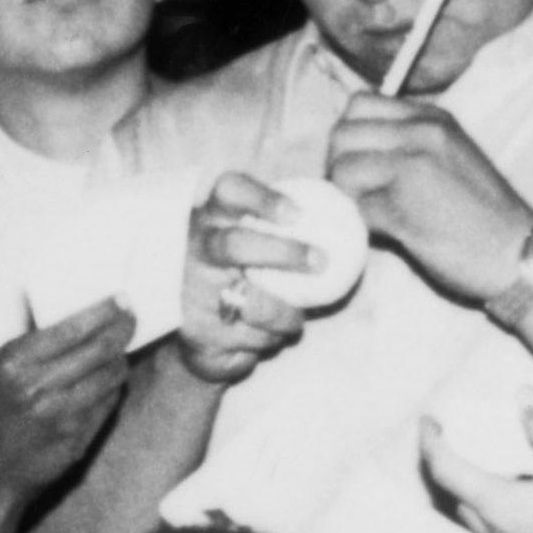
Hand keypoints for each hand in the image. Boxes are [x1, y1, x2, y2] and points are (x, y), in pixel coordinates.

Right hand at [0, 301, 139, 505]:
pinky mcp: (78, 438)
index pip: (72, 328)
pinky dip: (113, 388)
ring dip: (120, 359)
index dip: (104, 311)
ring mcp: (61, 415)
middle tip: (132, 319)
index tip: (121, 301)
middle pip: (99, 349)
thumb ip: (27, 340)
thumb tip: (48, 305)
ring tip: (118, 351)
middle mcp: (38, 388)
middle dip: (122, 329)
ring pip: (111, 375)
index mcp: (14, 364)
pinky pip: (109, 402)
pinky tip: (108, 381)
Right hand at [178, 173, 314, 385]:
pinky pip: (244, 340)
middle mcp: (196, 248)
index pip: (230, 192)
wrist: (186, 314)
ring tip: (295, 321)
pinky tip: (269, 336)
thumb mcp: (243, 237)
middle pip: (235, 244)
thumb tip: (346, 223)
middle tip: (321, 262)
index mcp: (213, 216)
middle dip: (283, 253)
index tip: (297, 213)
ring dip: (282, 315)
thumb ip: (278, 229)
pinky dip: (266, 340)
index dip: (263, 199)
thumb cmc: (231, 266)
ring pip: (249, 303)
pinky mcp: (193, 331)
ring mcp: (190, 290)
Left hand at [326, 96, 532, 305]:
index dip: (350, 136)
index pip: (359, 104)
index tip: (363, 164)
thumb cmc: (486, 213)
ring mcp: (411, 170)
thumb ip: (410, 144)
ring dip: (347, 198)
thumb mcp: (452, 155)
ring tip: (371, 216)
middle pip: (341, 135)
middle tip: (357, 194)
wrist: (520, 253)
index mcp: (432, 118)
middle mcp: (421, 135)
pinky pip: (355, 211)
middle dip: (339, 166)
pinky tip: (382, 234)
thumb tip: (358, 152)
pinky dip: (360, 226)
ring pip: (342, 171)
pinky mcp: (402, 210)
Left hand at [420, 400, 532, 532]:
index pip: (445, 469)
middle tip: (466, 437)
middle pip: (461, 494)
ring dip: (486, 485)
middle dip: (457, 463)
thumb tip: (523, 396)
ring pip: (485, 513)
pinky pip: (510, 527)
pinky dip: (512, 502)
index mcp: (494, 505)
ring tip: (504, 459)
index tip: (430, 420)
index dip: (432, 441)